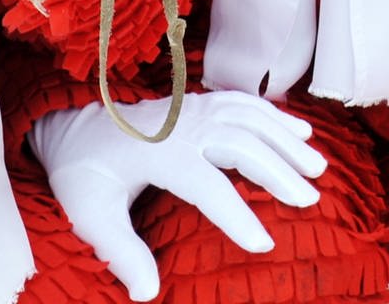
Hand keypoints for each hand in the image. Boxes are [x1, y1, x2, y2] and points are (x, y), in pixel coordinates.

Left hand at [31, 91, 325, 300]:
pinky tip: (300, 133)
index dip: (236, 213)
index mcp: (155, 151)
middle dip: (276, 169)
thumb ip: (120, 252)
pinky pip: (242, 103)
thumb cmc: (82, 174)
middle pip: (238, 140)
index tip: (264, 244)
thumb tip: (147, 293)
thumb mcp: (89, 215)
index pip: (205, 183)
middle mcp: (178, 124)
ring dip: (284, 138)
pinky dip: (274, 115)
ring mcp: (190, 110)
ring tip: (316, 167)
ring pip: (247, 117)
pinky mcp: (196, 106)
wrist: (72, 127)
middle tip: (309, 200)